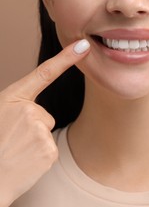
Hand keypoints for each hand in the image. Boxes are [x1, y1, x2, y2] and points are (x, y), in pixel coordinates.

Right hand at [0, 39, 89, 206]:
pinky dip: (40, 156)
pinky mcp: (49, 148)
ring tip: (15, 151)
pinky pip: (50, 148)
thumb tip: (36, 115)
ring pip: (47, 131)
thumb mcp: (0, 116)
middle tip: (11, 141)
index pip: (44, 73)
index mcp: (11, 99)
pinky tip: (25, 161)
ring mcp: (39, 129)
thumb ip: (17, 109)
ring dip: (35, 142)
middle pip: (44, 115)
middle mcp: (28, 110)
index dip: (65, 58)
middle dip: (32, 128)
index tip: (83, 45)